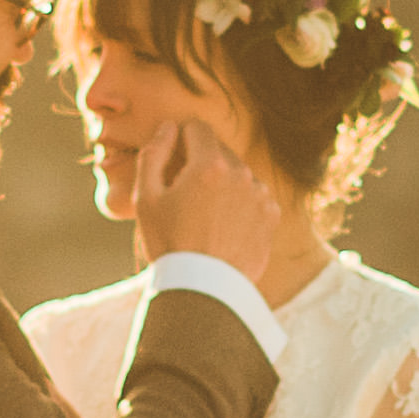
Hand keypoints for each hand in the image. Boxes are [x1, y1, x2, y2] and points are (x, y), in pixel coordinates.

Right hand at [128, 118, 278, 283]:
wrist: (203, 290)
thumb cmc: (169, 243)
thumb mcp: (146, 198)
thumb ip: (154, 154)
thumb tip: (169, 127)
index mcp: (209, 165)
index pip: (198, 128)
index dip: (181, 137)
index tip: (174, 157)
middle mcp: (241, 173)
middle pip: (219, 150)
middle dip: (201, 162)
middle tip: (186, 195)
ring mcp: (260, 194)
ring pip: (238, 173)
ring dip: (223, 182)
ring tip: (205, 216)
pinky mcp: (272, 215)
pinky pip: (253, 196)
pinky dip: (240, 203)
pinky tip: (224, 226)